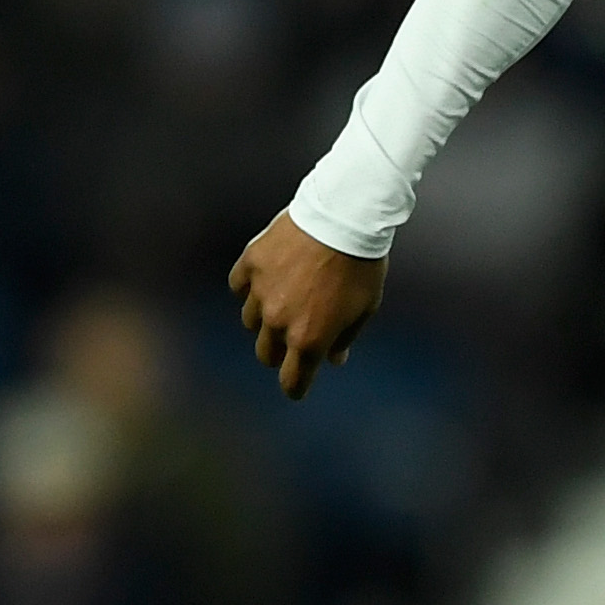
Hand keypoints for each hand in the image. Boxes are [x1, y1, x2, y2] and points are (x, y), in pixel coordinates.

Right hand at [230, 212, 387, 399]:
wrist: (345, 217)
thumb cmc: (361, 264)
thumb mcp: (364, 308)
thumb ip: (344, 338)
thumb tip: (334, 359)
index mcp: (309, 339)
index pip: (292, 380)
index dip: (295, 387)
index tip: (296, 388)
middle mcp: (279, 321)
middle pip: (266, 354)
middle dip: (278, 354)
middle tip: (290, 343)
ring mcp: (260, 292)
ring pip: (250, 320)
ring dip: (264, 318)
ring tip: (282, 301)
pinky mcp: (250, 264)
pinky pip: (239, 286)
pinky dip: (249, 287)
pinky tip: (264, 280)